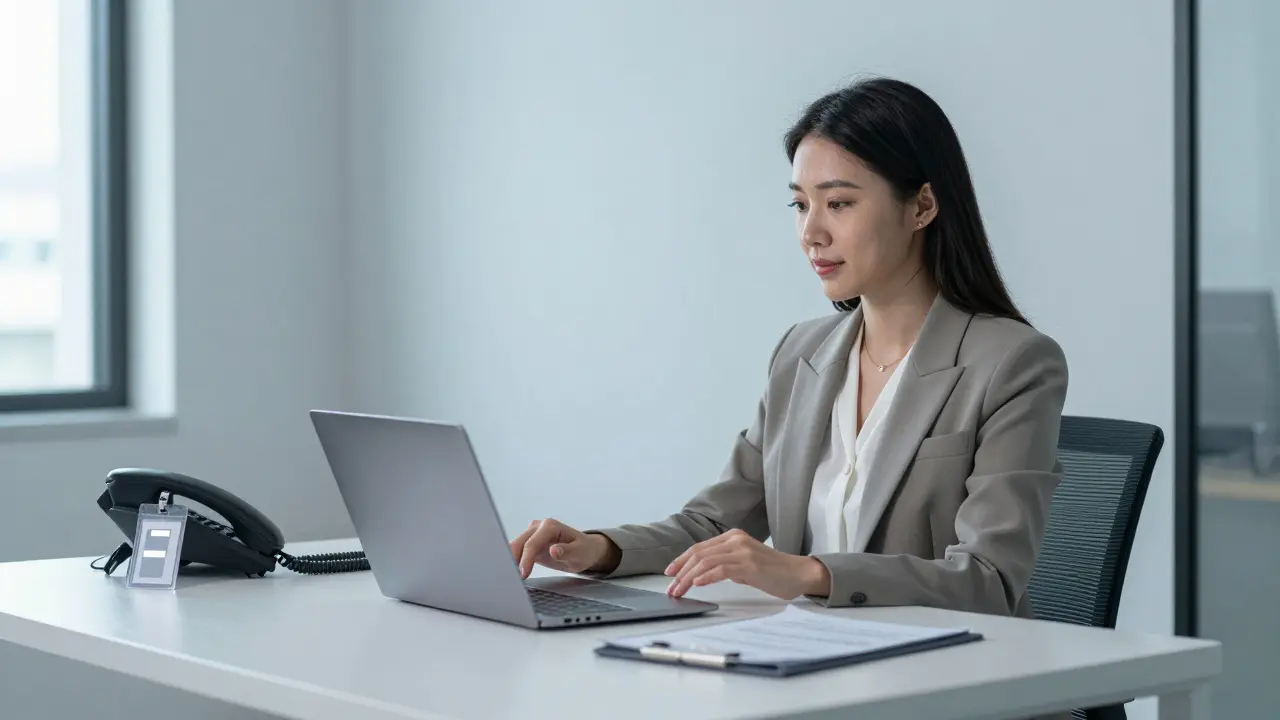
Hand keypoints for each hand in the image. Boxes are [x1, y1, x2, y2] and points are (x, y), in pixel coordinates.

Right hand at [508, 518, 615, 577]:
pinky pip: (518, 551)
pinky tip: (512, 573)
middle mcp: (539, 526)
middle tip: (510, 578)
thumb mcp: (580, 553)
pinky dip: (514, 561)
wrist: (585, 550)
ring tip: (509, 577)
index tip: (522, 574)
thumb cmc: (584, 550)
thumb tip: (553, 550)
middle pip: (519, 543)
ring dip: (511, 561)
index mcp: (550, 526)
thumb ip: (567, 551)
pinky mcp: (530, 542)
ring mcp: (533, 533)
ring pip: (515, 546)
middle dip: (512, 560)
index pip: (532, 543)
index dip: (526, 559)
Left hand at [664, 529, 829, 599]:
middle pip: (699, 553)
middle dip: (681, 571)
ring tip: (679, 590)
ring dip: (689, 578)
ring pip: (706, 561)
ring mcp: (743, 551)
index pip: (699, 547)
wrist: (799, 573)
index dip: (681, 560)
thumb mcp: (744, 563)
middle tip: (671, 587)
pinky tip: (697, 584)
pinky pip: (721, 569)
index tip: (670, 573)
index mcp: (732, 537)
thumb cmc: (773, 571)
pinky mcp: (750, 565)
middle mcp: (735, 540)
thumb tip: (702, 574)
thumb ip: (725, 564)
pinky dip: (706, 576)